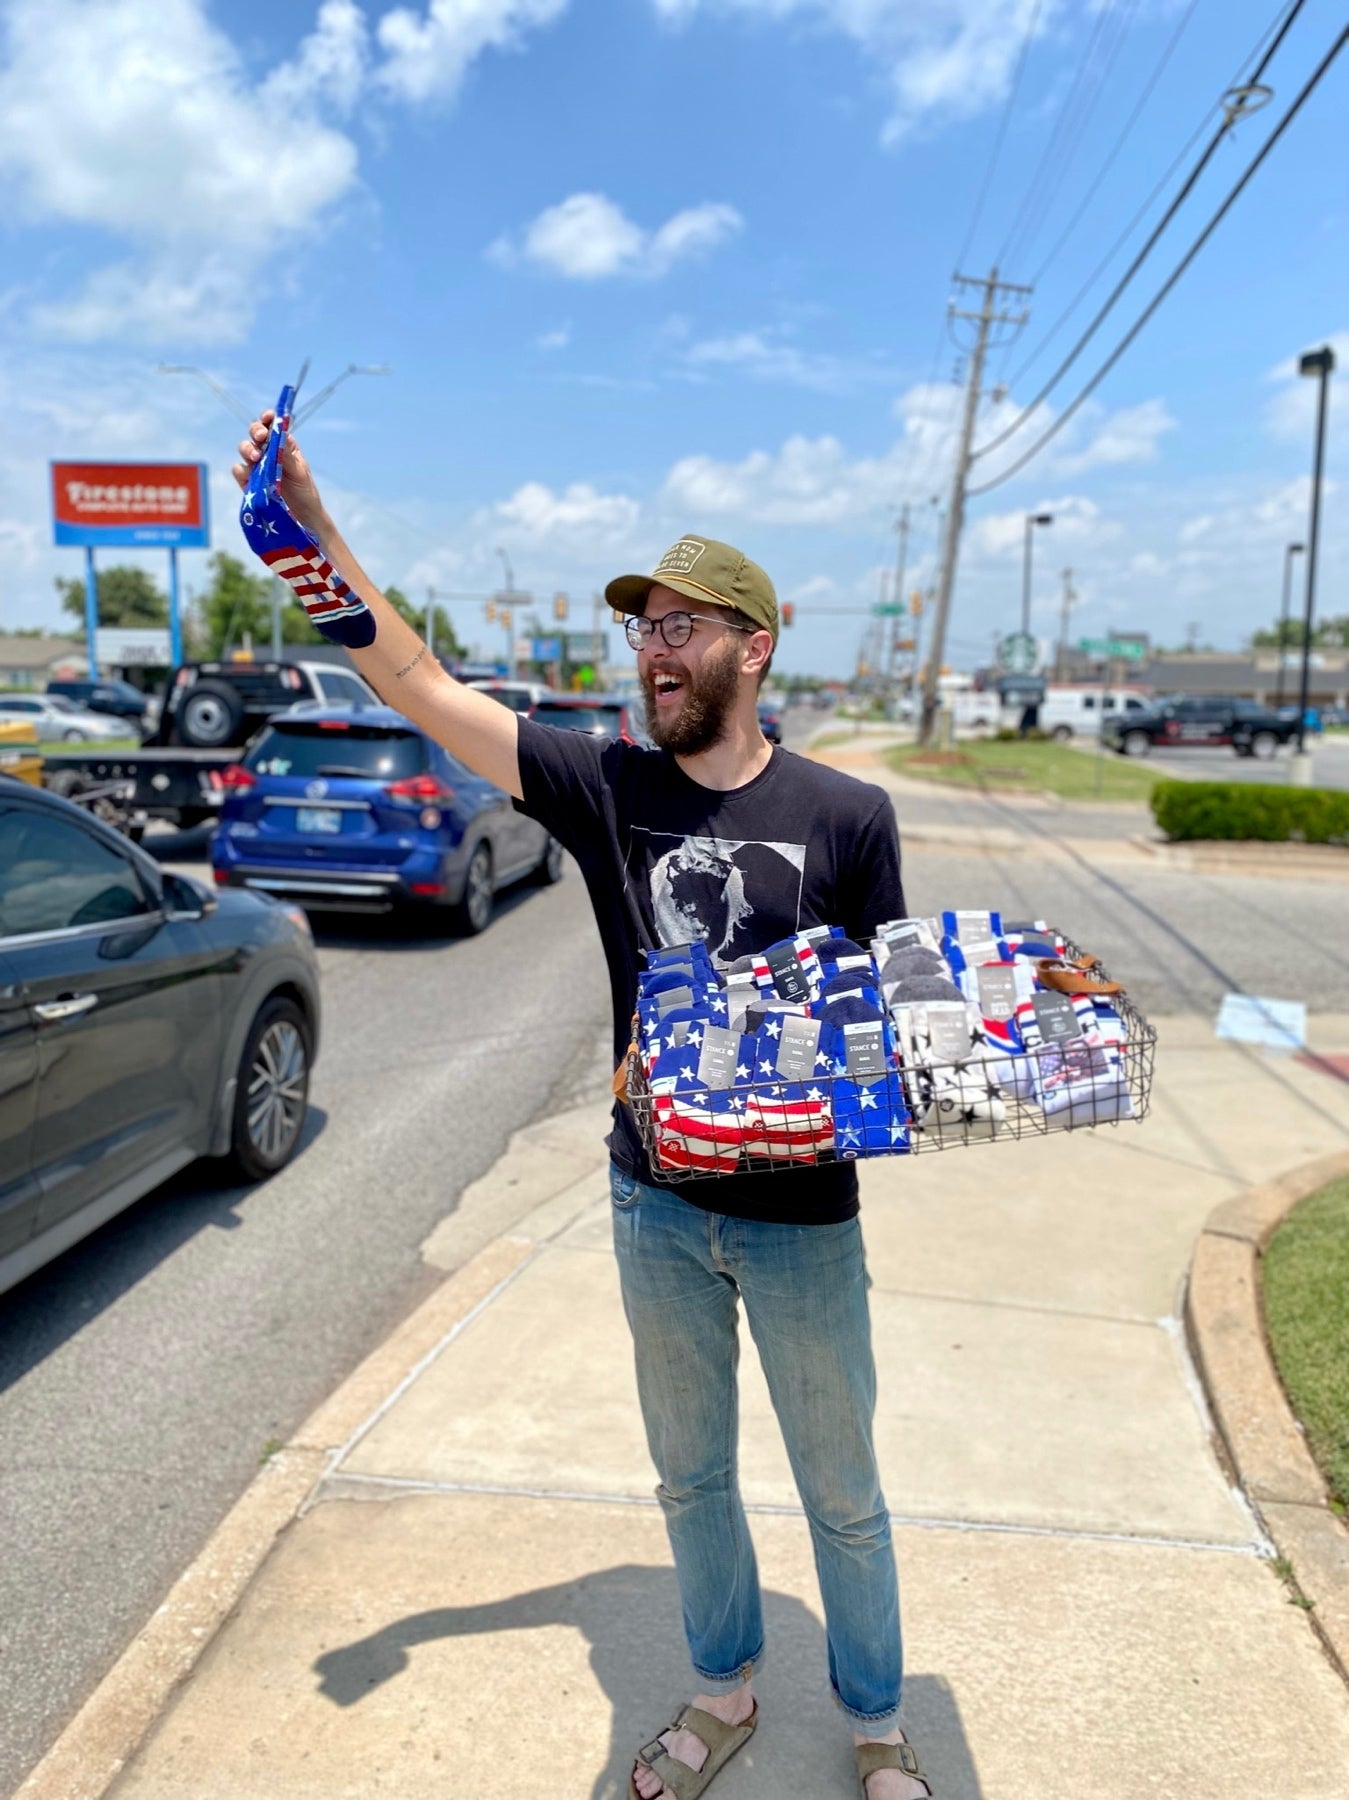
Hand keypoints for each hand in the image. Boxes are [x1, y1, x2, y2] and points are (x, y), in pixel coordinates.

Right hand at [232, 410, 325, 533]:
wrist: (302, 518)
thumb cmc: (305, 491)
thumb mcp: (299, 471)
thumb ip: (286, 453)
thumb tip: (278, 431)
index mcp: (283, 445)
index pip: (272, 426)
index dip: (267, 418)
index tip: (268, 417)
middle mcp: (267, 452)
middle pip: (255, 433)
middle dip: (255, 431)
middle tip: (261, 437)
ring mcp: (256, 466)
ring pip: (245, 449)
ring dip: (248, 449)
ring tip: (256, 458)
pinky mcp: (248, 481)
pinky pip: (239, 470)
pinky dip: (242, 470)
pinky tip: (249, 475)